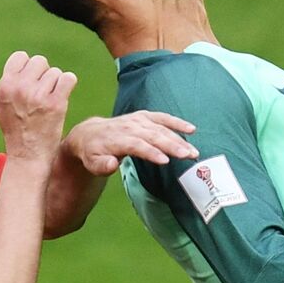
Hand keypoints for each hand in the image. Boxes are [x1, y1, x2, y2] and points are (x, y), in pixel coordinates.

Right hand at [0, 52, 75, 162]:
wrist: (27, 156)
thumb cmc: (15, 131)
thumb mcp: (2, 105)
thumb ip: (10, 84)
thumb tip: (24, 63)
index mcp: (5, 86)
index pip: (20, 56)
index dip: (28, 67)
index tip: (31, 81)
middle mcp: (21, 88)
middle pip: (40, 61)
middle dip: (43, 74)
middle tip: (42, 92)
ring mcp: (39, 95)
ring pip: (55, 72)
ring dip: (55, 84)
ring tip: (49, 100)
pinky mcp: (56, 103)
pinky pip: (68, 78)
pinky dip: (68, 85)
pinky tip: (62, 96)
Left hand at [62, 112, 198, 174]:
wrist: (90, 133)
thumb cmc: (93, 152)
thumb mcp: (91, 163)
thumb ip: (101, 165)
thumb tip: (112, 164)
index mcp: (117, 139)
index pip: (136, 145)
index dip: (151, 152)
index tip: (165, 161)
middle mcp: (129, 127)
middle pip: (153, 136)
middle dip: (172, 145)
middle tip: (188, 155)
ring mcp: (138, 120)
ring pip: (161, 128)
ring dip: (179, 138)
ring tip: (193, 151)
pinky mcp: (144, 117)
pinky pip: (162, 118)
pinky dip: (176, 122)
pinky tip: (191, 129)